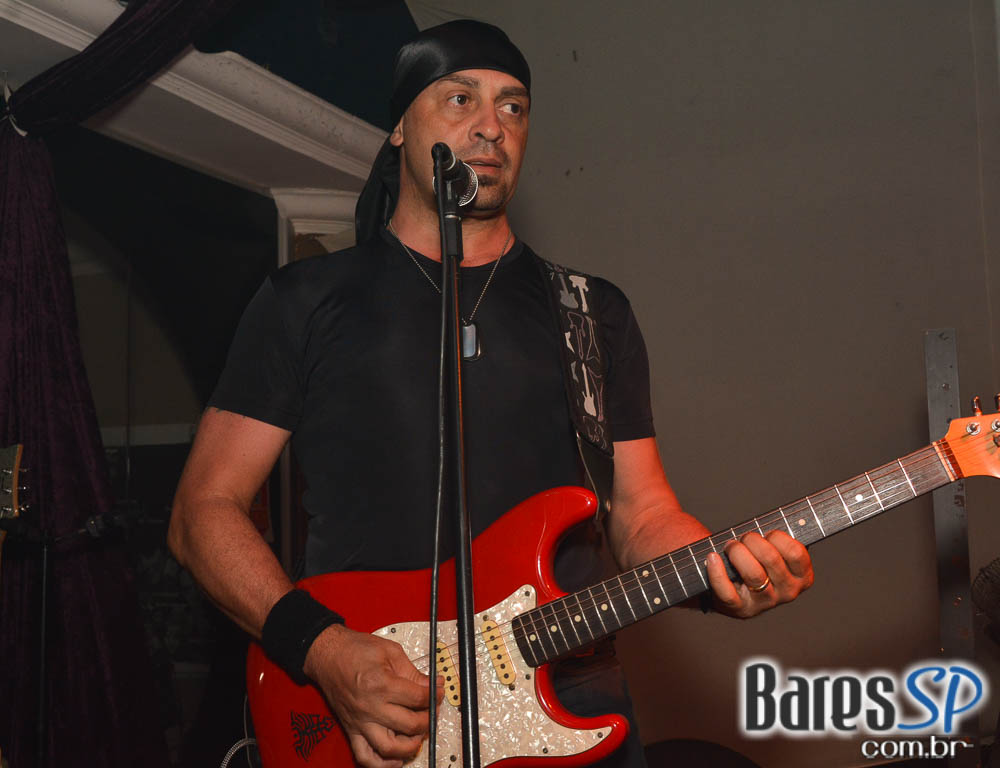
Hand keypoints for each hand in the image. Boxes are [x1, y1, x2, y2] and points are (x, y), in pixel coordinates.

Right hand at [303, 625, 443, 767]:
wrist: (327, 654)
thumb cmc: (354, 649)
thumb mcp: (390, 651)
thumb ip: (413, 672)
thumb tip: (433, 684)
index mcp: (381, 684)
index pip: (418, 699)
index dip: (434, 695)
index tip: (438, 690)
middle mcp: (370, 707)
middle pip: (410, 725)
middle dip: (428, 719)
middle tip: (432, 710)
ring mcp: (360, 722)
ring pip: (390, 748)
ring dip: (410, 746)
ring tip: (418, 734)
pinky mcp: (351, 729)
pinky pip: (365, 756)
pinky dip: (382, 764)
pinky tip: (397, 759)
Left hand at [705, 531, 813, 617]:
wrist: (736, 588)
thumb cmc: (758, 561)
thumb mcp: (777, 551)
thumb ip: (781, 539)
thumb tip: (789, 517)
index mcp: (802, 577)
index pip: (796, 553)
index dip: (777, 536)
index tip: (767, 534)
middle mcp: (787, 592)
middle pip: (771, 558)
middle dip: (752, 540)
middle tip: (743, 538)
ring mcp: (764, 603)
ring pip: (753, 573)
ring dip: (737, 552)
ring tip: (730, 547)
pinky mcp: (740, 609)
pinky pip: (727, 591)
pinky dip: (717, 572)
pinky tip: (712, 558)